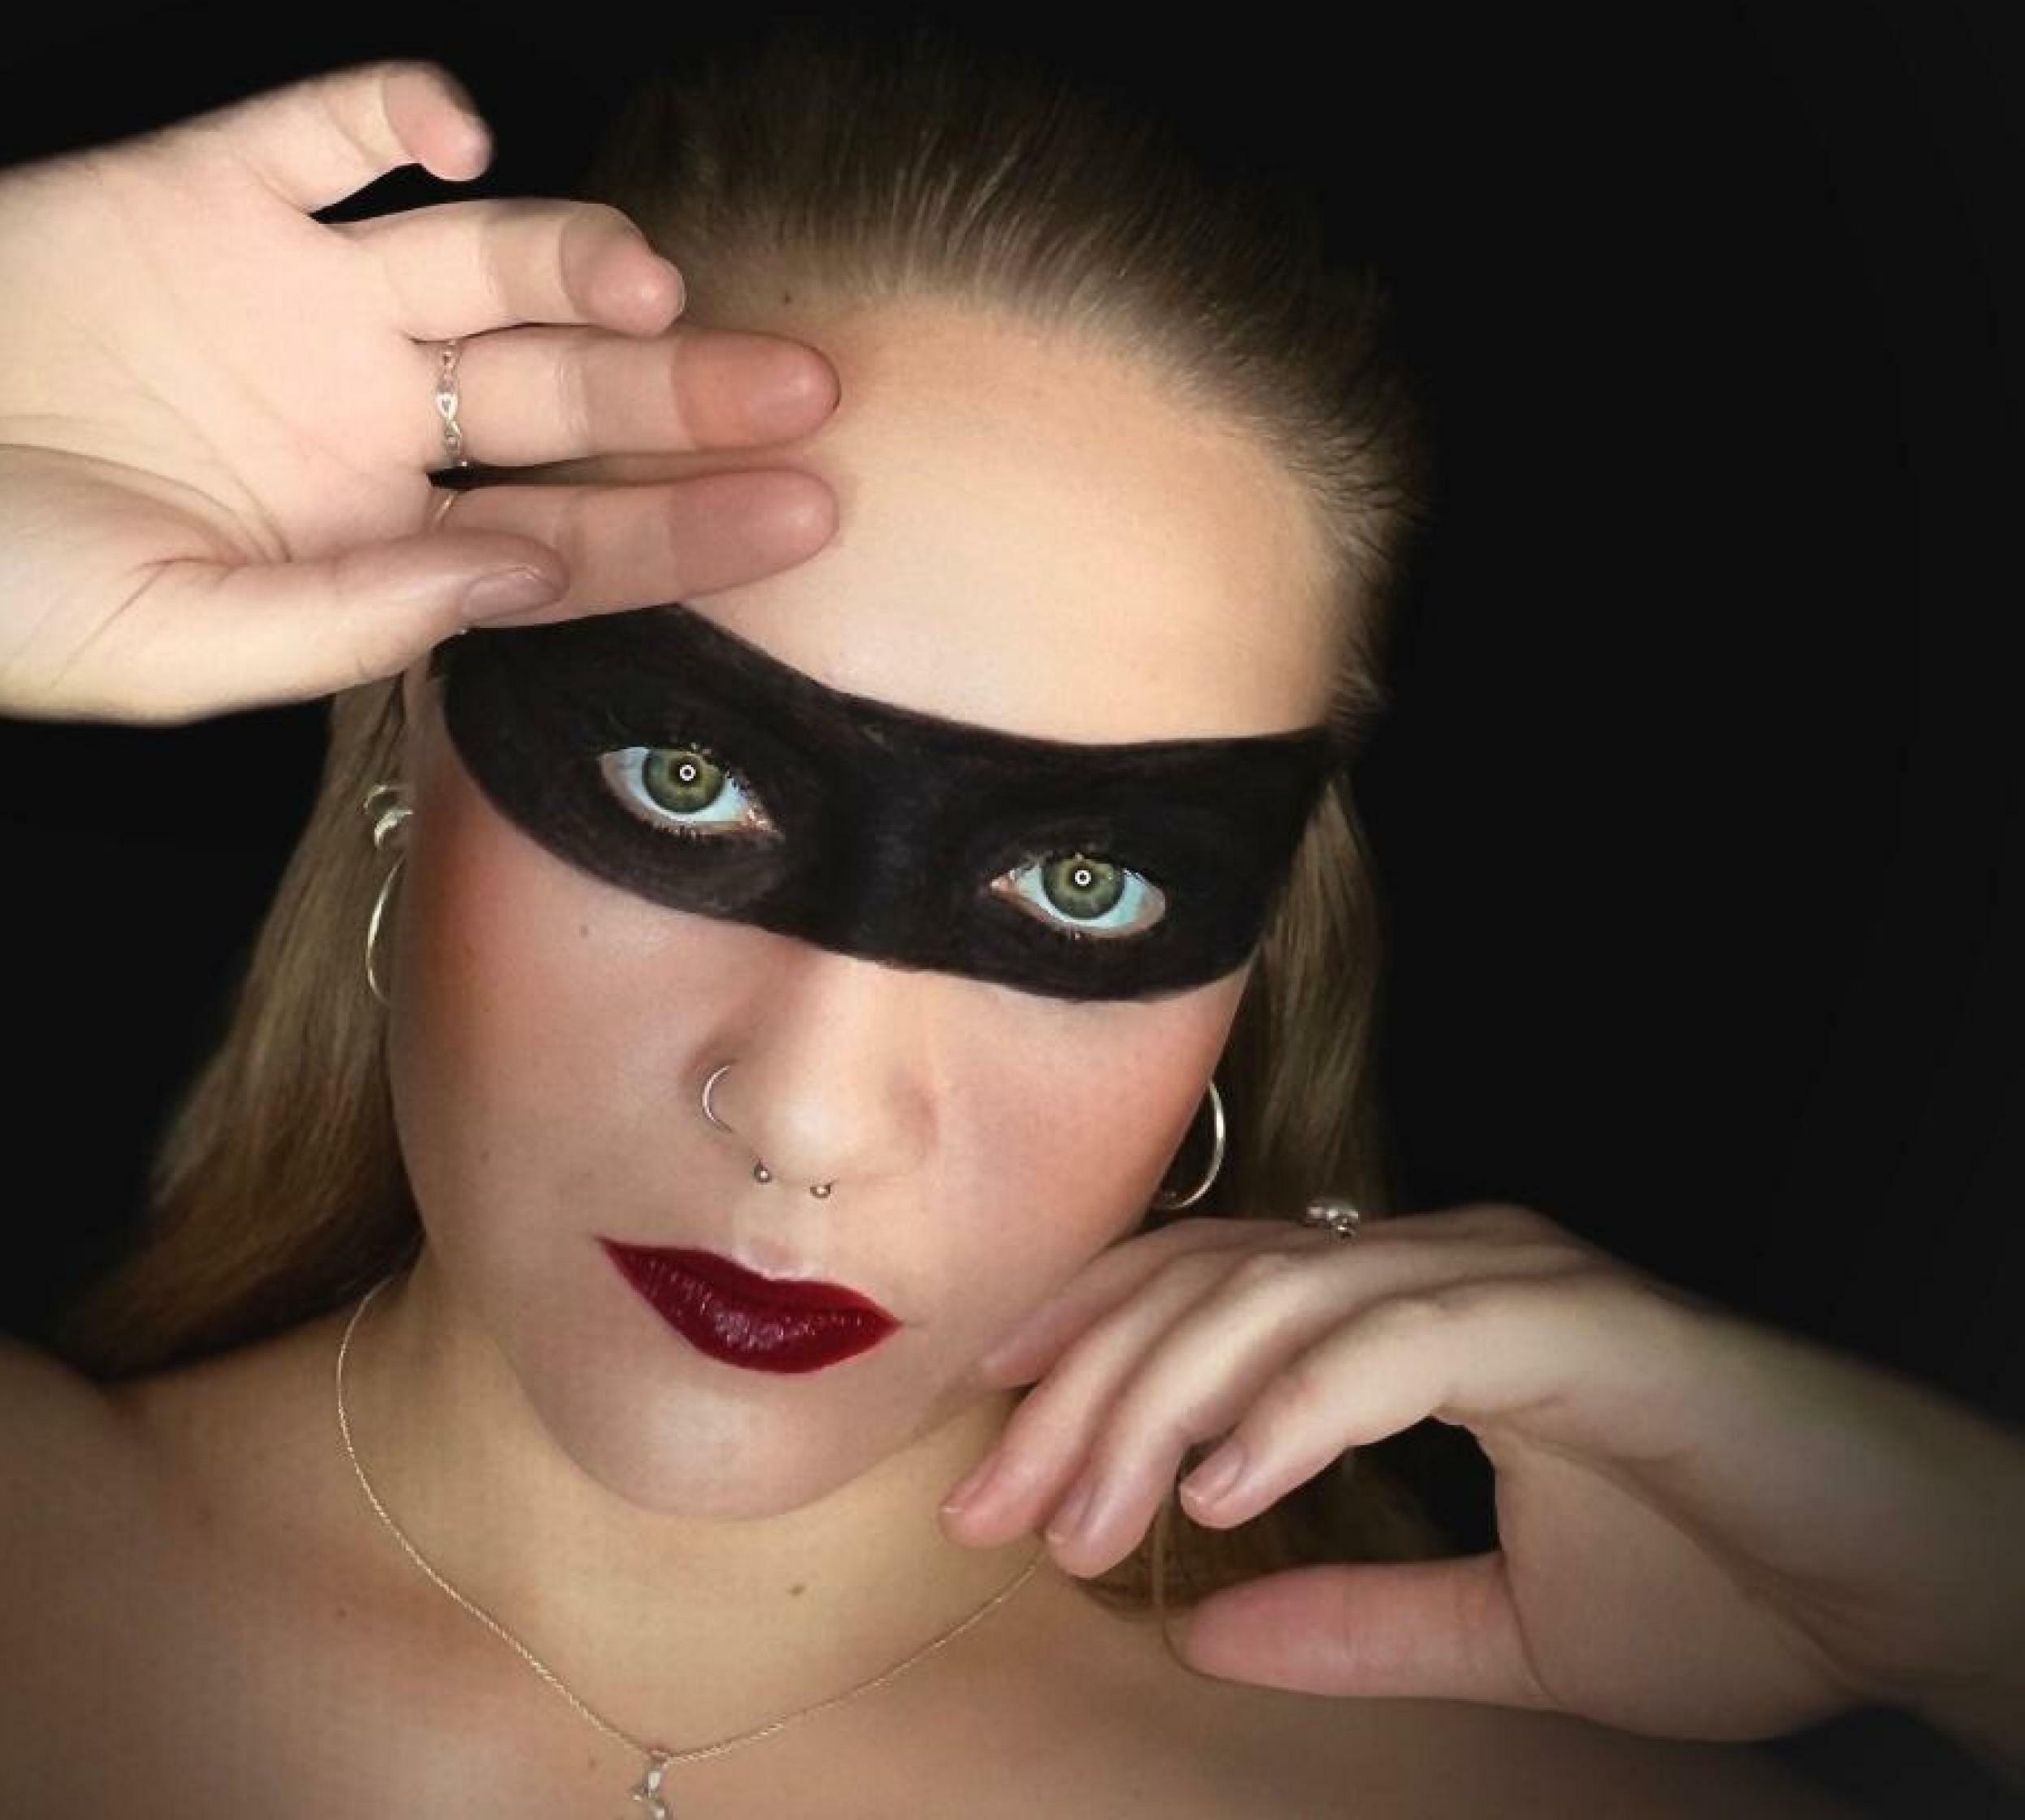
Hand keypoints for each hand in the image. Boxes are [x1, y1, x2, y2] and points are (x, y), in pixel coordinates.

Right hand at [0, 60, 841, 723]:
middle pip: (562, 394)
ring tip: (648, 282)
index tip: (815, 513)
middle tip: (810, 385)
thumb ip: (351, 617)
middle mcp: (356, 416)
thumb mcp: (165, 648)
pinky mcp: (199, 190)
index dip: (690, 526)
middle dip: (686, 393)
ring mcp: (288, 297)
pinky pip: (327, 126)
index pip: (568, 535)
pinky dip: (399, 110)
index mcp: (363, 540)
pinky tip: (459, 130)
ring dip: (577, 254)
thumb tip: (526, 576)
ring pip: (481, 259)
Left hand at [942, 1204, 2024, 1746]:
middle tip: (993, 1507)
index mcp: (1414, 1307)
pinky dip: (1294, 1411)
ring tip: (1087, 1521)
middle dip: (1085, 1392)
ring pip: (1277, 1302)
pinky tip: (1221, 1496)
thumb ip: (1355, 1620)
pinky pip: (1397, 1344)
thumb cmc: (1734, 1587)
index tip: (992, 1442)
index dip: (1088, 1348)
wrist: (1910, 1582)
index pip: (1206, 1292)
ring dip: (1162, 1407)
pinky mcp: (1573, 1321)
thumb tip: (1200, 1640)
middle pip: (1209, 1289)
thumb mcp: (1506, 1631)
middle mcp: (1441, 1261)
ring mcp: (1504, 1277)